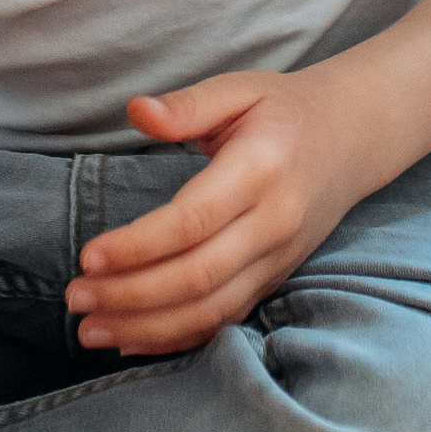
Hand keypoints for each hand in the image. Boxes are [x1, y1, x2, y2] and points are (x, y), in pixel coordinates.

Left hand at [65, 66, 378, 353]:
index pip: (192, 221)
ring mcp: (278, 259)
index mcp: (260, 169)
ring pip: (211, 310)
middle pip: (197, 276)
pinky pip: (226, 320)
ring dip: (147, 327)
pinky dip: (179, 339)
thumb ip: (187, 104)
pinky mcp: (276, 279)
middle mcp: (274, 223)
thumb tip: (135, 111)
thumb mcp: (240, 88)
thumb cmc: (284, 109)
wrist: (355, 137)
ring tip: (91, 330)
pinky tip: (133, 342)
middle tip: (75, 298)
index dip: (138, 246)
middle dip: (130, 295)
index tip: (88, 256)